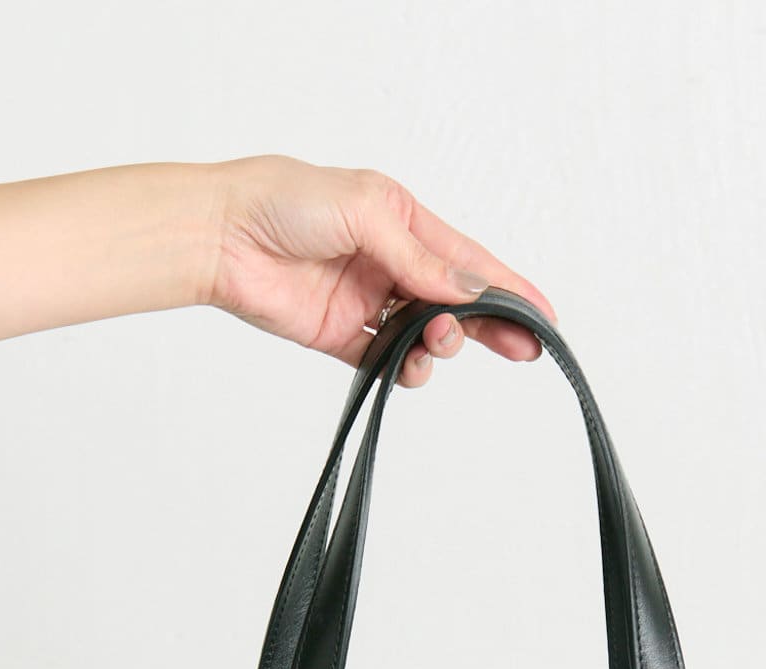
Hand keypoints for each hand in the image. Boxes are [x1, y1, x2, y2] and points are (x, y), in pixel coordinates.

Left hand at [0, 159, 553, 388]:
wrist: (221, 237)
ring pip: (426, 336)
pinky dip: (406, 368)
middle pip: (457, 303)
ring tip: (434, 342)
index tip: (544, 319)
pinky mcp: (341, 338)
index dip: (509, 289)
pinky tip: (409, 365)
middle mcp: (389, 262)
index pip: (469, 261)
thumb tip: (468, 290)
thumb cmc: (283, 202)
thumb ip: (420, 258)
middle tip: (522, 350)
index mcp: (402, 221)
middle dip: (492, 327)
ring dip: (441, 346)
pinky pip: (388, 362)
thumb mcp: (367, 214)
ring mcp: (367, 303)